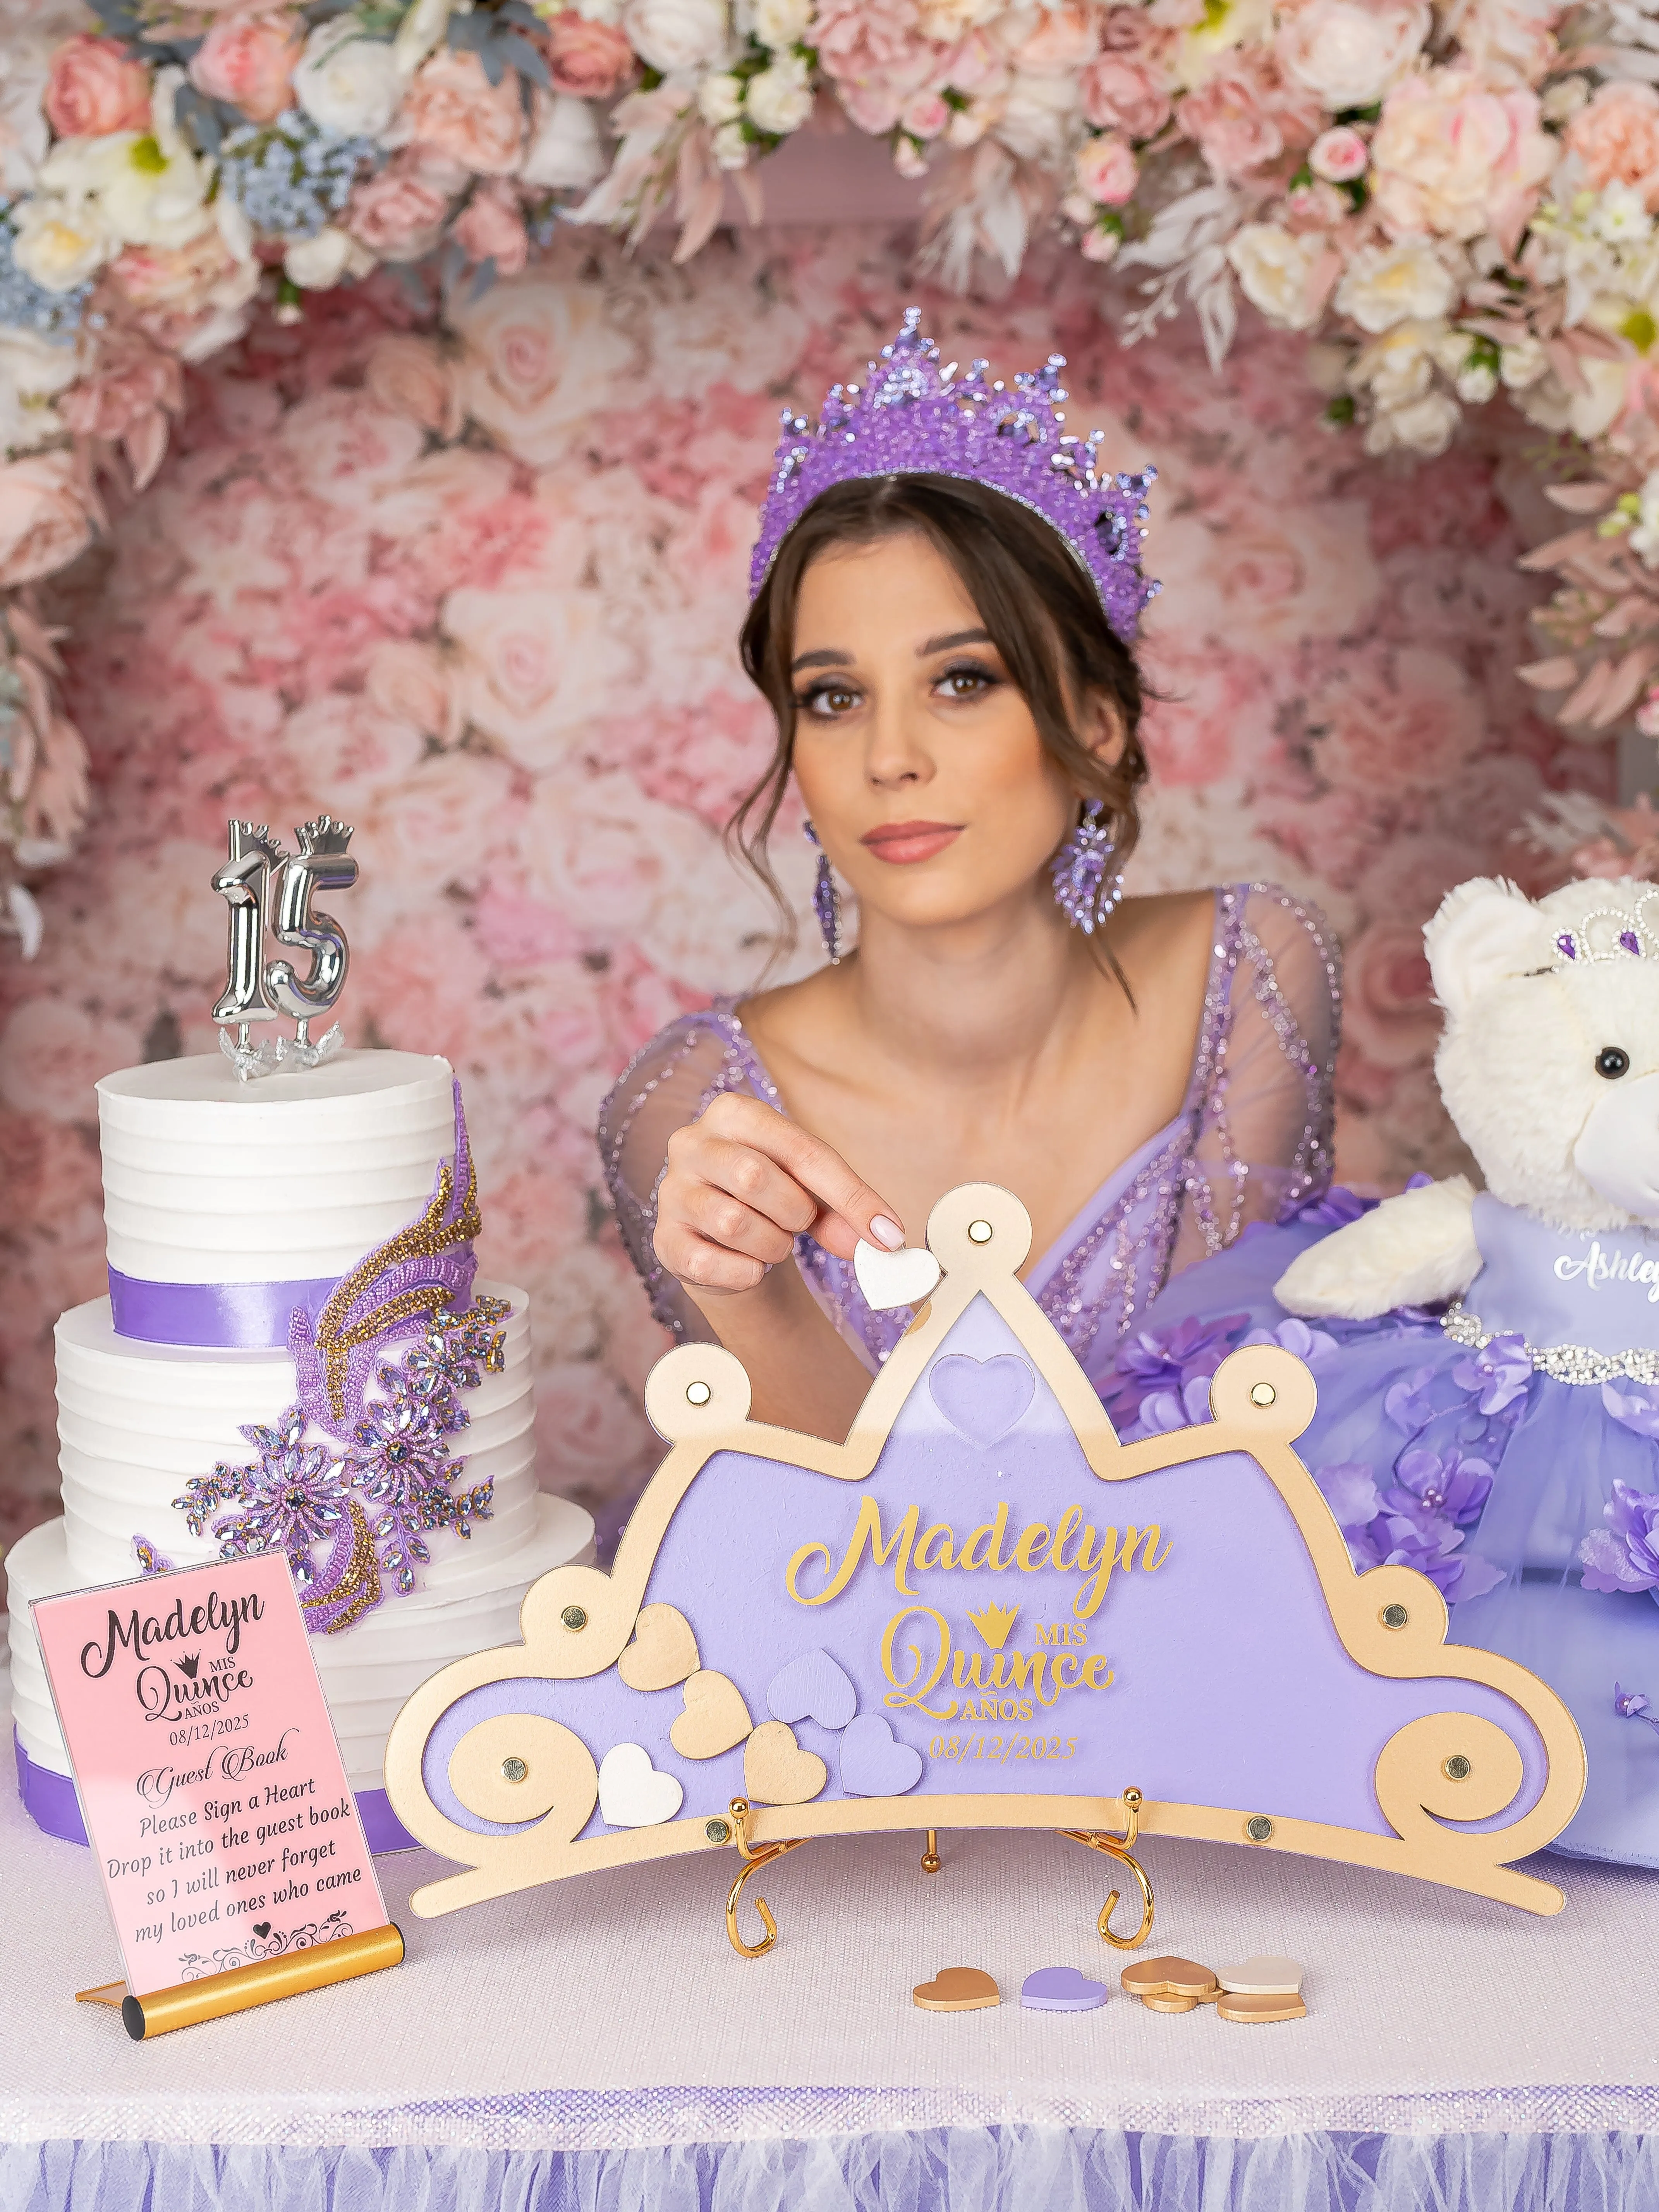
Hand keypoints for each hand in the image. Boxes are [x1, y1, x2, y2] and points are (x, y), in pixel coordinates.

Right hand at [654, 1092, 904, 1297]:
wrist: (720, 1235)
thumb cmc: (770, 1197)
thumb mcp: (812, 1189)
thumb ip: (846, 1209)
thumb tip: (883, 1239)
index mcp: (734, 1113)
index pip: (801, 1150)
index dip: (851, 1196)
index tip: (888, 1233)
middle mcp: (692, 1142)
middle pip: (756, 1177)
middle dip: (794, 1213)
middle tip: (798, 1223)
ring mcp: (672, 1191)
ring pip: (733, 1222)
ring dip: (771, 1244)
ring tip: (771, 1240)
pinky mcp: (663, 1239)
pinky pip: (710, 1263)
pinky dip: (745, 1273)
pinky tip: (749, 1264)